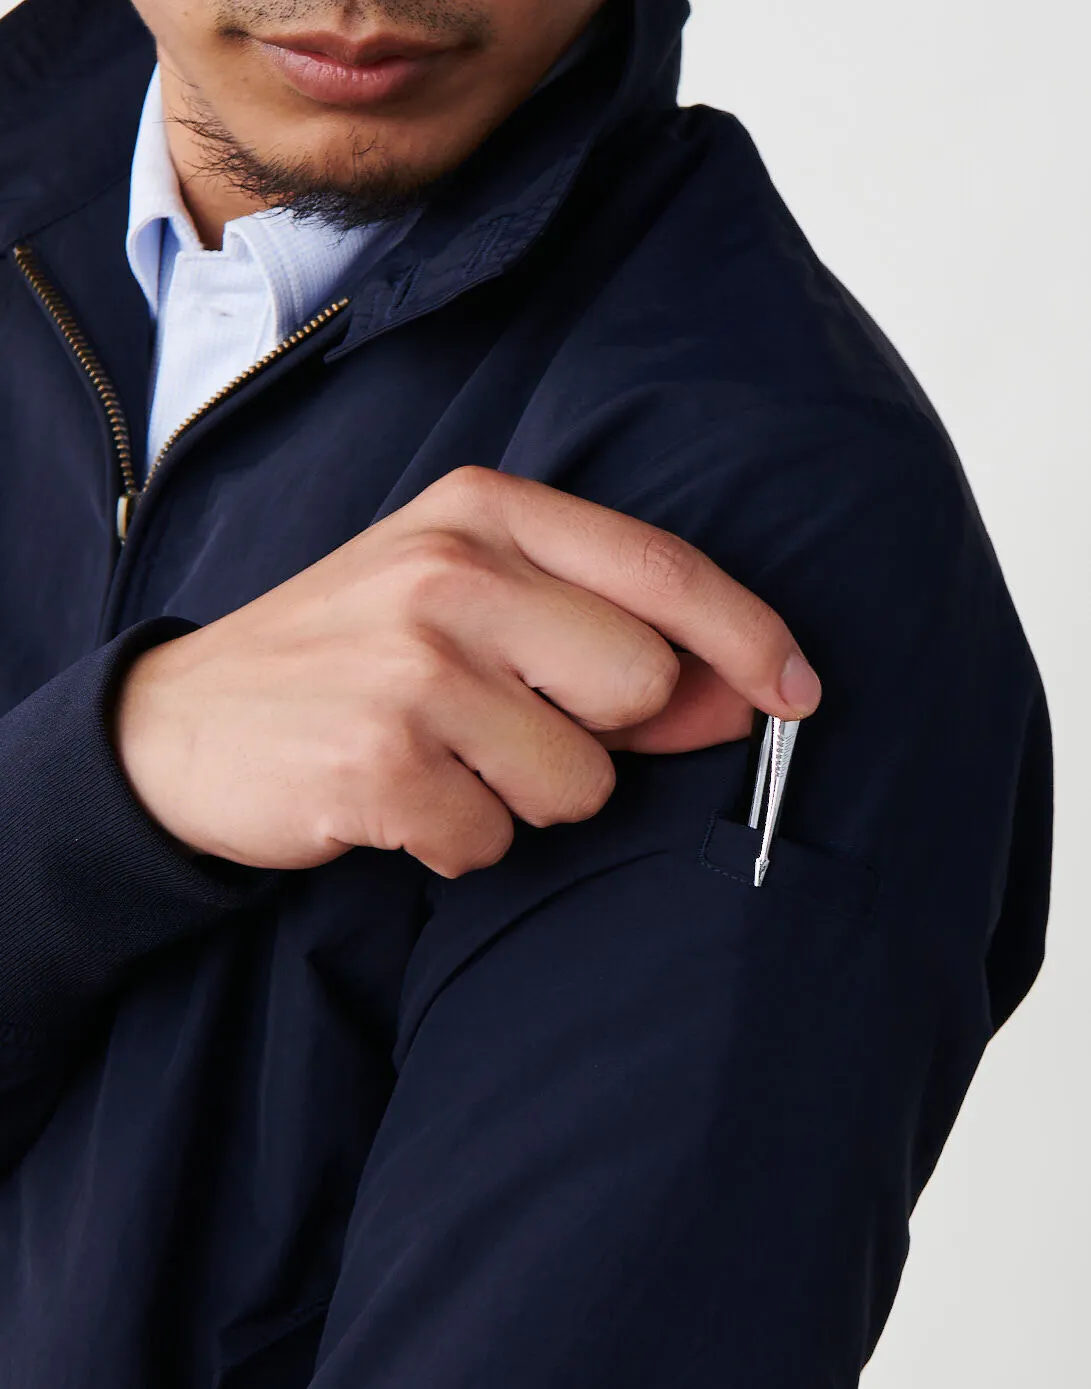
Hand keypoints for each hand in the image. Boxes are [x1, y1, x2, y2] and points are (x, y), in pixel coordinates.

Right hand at [110, 467, 821, 877]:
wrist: (184, 723)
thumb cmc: (353, 657)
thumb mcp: (469, 609)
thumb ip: (603, 639)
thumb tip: (740, 699)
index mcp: (484, 511)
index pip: (664, 569)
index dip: (750, 637)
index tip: (796, 695)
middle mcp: (452, 572)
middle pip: (644, 685)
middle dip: (600, 736)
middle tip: (502, 725)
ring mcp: (412, 665)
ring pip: (579, 785)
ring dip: (523, 800)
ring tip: (437, 760)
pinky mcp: (379, 763)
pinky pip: (493, 844)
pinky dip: (456, 844)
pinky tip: (394, 802)